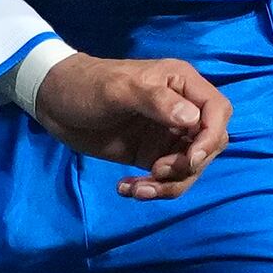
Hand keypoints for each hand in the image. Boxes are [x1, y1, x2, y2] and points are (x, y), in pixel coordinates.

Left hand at [31, 51, 229, 202]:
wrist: (54, 102)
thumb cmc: (88, 85)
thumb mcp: (120, 89)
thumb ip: (156, 101)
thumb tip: (193, 119)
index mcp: (182, 84)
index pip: (218, 111)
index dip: (212, 137)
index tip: (192, 158)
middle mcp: (181, 110)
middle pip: (210, 145)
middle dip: (189, 165)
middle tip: (157, 172)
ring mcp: (167, 135)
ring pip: (189, 169)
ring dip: (169, 185)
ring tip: (136, 189)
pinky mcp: (151, 156)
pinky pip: (165, 179)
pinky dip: (152, 189)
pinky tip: (126, 188)